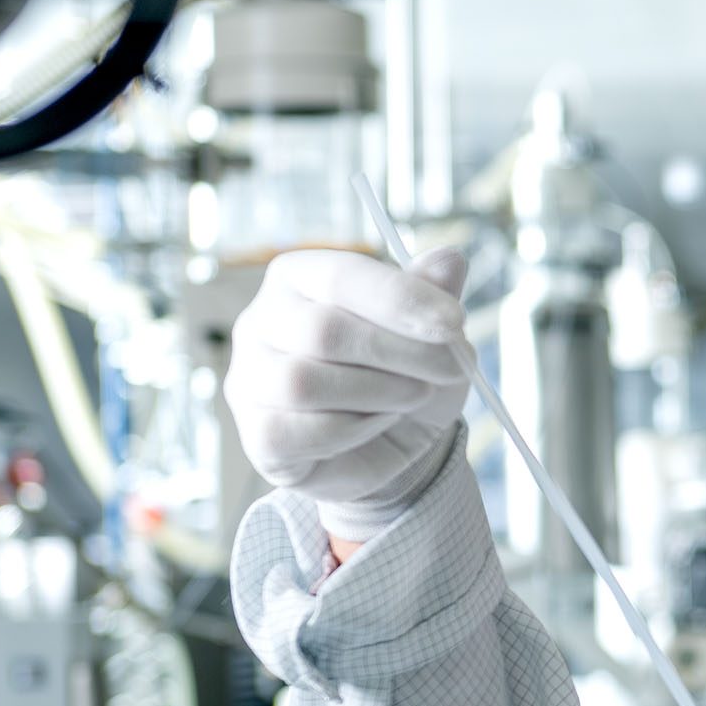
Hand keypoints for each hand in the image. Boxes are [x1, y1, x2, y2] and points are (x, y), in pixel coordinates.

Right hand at [226, 245, 472, 542]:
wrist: (385, 445)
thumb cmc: (401, 375)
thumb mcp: (431, 336)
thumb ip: (434, 297)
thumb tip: (450, 259)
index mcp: (298, 276)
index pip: (341, 275)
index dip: (401, 298)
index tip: (455, 323)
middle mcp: (261, 319)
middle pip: (325, 331)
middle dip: (401, 353)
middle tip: (450, 370)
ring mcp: (250, 377)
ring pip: (304, 383)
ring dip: (379, 393)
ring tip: (414, 396)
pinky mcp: (255, 432)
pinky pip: (298, 432)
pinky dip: (353, 431)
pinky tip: (376, 425)